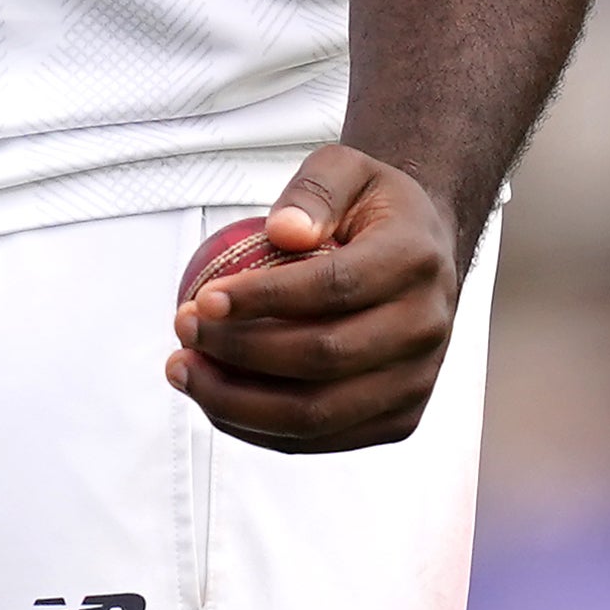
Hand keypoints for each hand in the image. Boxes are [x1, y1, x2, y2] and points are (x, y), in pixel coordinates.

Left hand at [168, 142, 463, 451]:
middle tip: (184, 329)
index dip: (264, 298)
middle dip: (239, 352)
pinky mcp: (398, 420)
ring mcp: (415, 382)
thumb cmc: (374, 210)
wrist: (424, 252)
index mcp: (414, 262)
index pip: (333, 288)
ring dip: (237, 402)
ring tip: (184, 370)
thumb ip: (313, 190)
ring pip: (318, 414)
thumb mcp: (347, 170)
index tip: (204, 298)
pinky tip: (214, 397)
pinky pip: (320, 439)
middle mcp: (425, 328)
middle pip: (324, 358)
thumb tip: (281, 231)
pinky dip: (259, 428)